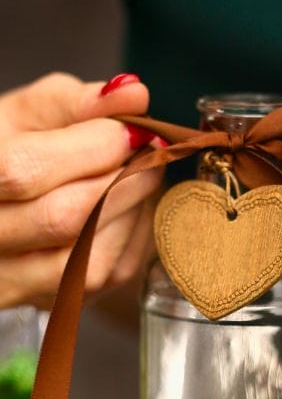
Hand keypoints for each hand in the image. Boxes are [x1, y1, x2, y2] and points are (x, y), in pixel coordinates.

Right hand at [0, 72, 163, 308]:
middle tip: (151, 155)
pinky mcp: (47, 304)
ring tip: (143, 180)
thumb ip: (76, 102)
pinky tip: (133, 212)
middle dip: (122, 181)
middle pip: (63, 219)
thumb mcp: (24, 116)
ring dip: (131, 215)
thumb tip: (135, 93)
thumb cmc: (7, 153)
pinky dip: (129, 244)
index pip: (26, 172)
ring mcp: (11, 283)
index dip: (92, 148)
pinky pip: (101, 281)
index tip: (133, 129)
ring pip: (87, 261)